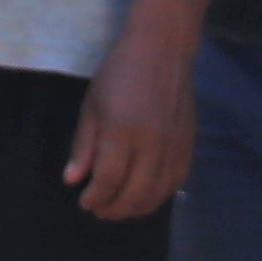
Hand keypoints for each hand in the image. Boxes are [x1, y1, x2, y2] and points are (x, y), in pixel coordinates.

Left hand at [66, 36, 198, 220]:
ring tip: (120, 207)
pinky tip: (145, 196)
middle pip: (134, 194)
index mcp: (122, 132)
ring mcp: (174, 147)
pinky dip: (159, 196)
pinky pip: (176, 183)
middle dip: (113, 209)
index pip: (108, 180)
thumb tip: (73, 181)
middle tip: (99, 210)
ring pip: (157, 194)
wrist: (163, 50)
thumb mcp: (92, 106)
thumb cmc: (120, 74)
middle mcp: (151, 144)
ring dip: (136, 208)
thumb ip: (84, 146)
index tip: (84, 201)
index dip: (94, 197)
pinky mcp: (189, 146)